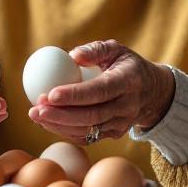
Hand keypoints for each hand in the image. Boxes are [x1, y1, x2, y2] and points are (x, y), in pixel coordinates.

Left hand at [27, 40, 175, 144]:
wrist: (152, 92)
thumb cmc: (127, 65)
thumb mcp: (116, 49)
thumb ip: (95, 49)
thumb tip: (71, 55)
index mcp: (128, 81)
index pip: (99, 91)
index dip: (74, 95)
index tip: (49, 94)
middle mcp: (127, 106)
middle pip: (91, 115)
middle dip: (59, 115)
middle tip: (35, 109)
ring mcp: (122, 123)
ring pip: (88, 130)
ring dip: (58, 125)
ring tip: (35, 115)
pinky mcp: (115, 134)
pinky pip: (88, 137)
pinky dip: (65, 131)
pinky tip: (47, 122)